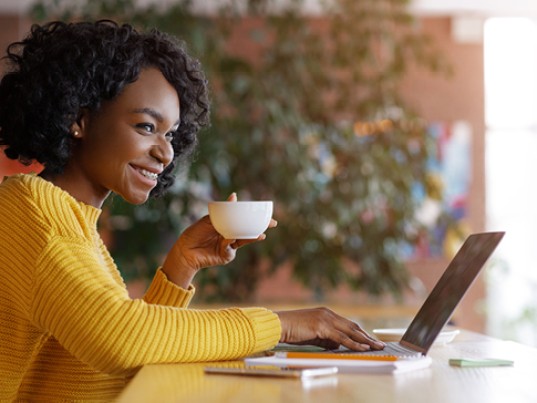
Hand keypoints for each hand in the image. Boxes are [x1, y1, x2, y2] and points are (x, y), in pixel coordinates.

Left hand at [162, 193, 276, 287]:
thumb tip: (235, 196)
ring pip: (244, 239)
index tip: (266, 213)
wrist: (184, 250)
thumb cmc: (195, 233)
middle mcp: (230, 235)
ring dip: (253, 236)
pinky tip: (226, 238)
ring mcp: (230, 246)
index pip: (243, 219)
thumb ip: (224, 211)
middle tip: (272, 223)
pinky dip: (229, 241)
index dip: (254, 217)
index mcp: (227, 225)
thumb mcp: (210, 219)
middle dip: (260, 226)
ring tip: (262, 234)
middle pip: (248, 230)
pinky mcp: (226, 256)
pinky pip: (231, 247)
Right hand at [275, 308, 384, 350]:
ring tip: (376, 347)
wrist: (279, 324)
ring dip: (365, 340)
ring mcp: (325, 318)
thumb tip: (338, 345)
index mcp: (326, 313)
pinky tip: (362, 348)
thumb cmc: (293, 330)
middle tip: (379, 343)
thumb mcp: (313, 334)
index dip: (360, 333)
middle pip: (353, 326)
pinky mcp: (322, 326)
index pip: (348, 324)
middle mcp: (328, 313)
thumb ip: (326, 338)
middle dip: (367, 336)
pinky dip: (354, 343)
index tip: (370, 340)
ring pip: (350, 331)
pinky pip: (342, 337)